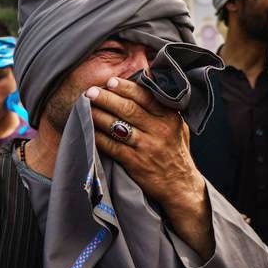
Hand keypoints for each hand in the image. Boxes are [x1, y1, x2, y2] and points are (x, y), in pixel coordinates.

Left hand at [85, 76, 213, 259]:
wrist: (181, 186)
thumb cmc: (175, 152)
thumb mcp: (177, 126)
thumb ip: (163, 107)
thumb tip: (145, 84)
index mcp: (169, 117)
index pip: (145, 96)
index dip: (126, 87)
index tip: (110, 81)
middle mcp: (159, 130)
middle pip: (128, 109)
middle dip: (107, 98)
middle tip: (91, 91)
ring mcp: (147, 147)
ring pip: (118, 126)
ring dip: (99, 115)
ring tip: (86, 107)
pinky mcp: (136, 163)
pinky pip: (113, 146)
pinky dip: (99, 137)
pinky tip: (90, 130)